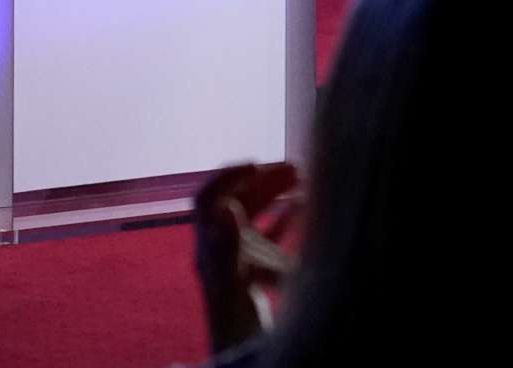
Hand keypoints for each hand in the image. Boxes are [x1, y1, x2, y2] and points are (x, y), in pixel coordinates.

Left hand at [191, 161, 299, 354]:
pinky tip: (305, 208)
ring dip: (276, 195)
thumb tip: (227, 204)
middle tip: (295, 168)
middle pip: (237, 203)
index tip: (257, 163)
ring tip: (303, 179)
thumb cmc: (236, 321)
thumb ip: (227, 244)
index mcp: (209, 246)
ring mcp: (241, 260)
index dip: (228, 176)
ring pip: (256, 217)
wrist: (244, 353)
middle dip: (263, 182)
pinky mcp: (259, 274)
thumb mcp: (232, 281)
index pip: (207, 198)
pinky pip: (272, 237)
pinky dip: (287, 218)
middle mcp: (222, 248)